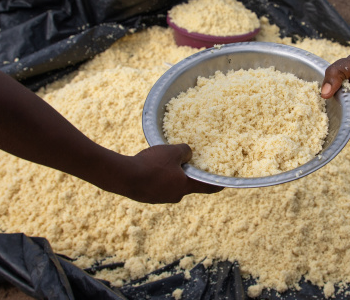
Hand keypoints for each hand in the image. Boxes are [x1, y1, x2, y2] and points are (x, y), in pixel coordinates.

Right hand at [100, 144, 222, 203]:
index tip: (224, 184)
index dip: (217, 185)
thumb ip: (185, 151)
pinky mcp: (147, 196)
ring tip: (165, 162)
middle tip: (186, 163)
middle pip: (187, 185)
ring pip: (171, 184)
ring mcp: (160, 198)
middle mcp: (175, 196)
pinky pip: (158, 185)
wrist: (125, 177)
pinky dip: (158, 177)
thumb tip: (188, 153)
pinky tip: (151, 167)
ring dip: (171, 175)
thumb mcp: (172, 151)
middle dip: (188, 174)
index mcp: (185, 187)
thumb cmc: (152, 164)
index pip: (207, 187)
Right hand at [321, 53, 349, 122]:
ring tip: (344, 107)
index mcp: (340, 77)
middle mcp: (343, 92)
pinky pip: (349, 121)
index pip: (323, 84)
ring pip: (337, 112)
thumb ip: (336, 72)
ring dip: (339, 111)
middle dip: (326, 103)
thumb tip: (324, 93)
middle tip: (326, 103)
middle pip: (328, 101)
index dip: (317, 89)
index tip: (312, 94)